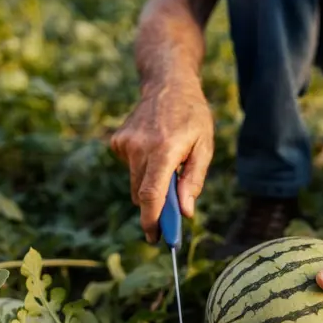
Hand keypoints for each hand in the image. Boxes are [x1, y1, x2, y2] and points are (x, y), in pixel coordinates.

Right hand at [110, 76, 213, 242]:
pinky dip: (142, 168)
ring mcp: (125, 143)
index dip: (152, 221)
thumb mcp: (204, 146)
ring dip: (150, 184)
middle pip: (141, 194)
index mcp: (164, 149)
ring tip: (168, 162)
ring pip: (135, 182)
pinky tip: (154, 147)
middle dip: (155, 208)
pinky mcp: (117, 141)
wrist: (168, 83)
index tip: (155, 238)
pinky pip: (130, 168)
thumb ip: (193, 180)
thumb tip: (185, 212)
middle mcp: (140, 147)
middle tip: (172, 211)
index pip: (151, 195)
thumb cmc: (192, 116)